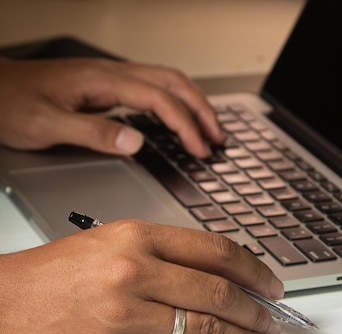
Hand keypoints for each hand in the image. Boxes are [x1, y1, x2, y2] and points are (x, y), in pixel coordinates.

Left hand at [0, 57, 222, 156]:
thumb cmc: (12, 105)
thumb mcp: (47, 125)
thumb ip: (93, 133)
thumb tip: (136, 142)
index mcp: (103, 82)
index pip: (159, 99)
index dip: (185, 124)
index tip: (199, 148)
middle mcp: (112, 74)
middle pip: (173, 82)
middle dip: (202, 110)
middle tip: (218, 138)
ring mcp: (112, 77)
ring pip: (167, 81)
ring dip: (193, 103)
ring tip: (209, 129)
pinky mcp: (109, 85)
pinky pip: (155, 88)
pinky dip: (177, 103)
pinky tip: (179, 119)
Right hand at [0, 220, 288, 333]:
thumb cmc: (49, 275)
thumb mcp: (109, 243)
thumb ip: (163, 254)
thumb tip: (217, 272)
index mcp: (137, 237)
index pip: (216, 251)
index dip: (254, 269)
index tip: (272, 283)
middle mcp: (134, 272)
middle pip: (218, 292)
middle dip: (257, 310)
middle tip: (277, 319)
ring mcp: (125, 316)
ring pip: (206, 328)